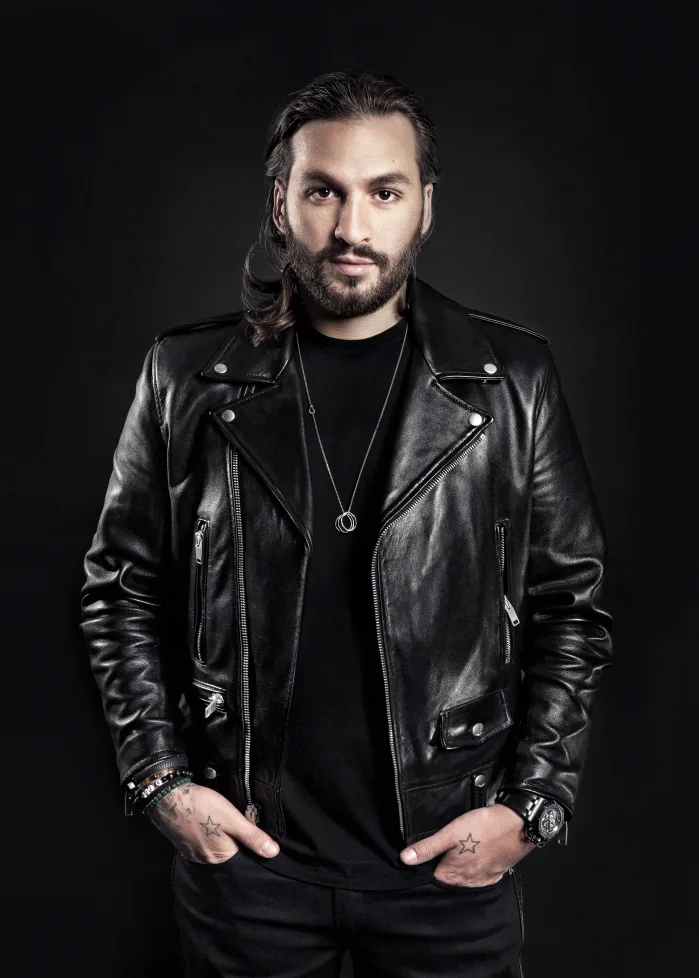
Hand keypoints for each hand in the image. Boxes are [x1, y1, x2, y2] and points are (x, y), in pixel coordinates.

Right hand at [147, 781, 279, 863]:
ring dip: (222, 841)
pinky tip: (210, 827)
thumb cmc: (202, 807)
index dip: (251, 847)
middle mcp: (206, 861)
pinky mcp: (185, 846)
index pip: (243, 859)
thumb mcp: (232, 818)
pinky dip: (210, 839)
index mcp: (221, 857)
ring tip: (225, 825)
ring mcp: (193, 854)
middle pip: (229, 855)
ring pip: (216, 851)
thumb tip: (273, 853)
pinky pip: (203, 847)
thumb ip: (252, 836)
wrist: (167, 798)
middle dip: (237, 844)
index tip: (254, 835)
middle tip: (238, 826)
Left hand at [399, 803, 535, 886]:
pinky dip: (476, 871)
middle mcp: (468, 881)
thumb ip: (428, 847)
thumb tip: (404, 859)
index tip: (427, 855)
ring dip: (460, 871)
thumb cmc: (481, 827)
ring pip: (465, 879)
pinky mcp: (497, 872)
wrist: (516, 825)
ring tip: (458, 855)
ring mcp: (484, 878)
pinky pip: (481, 877)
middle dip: (443, 869)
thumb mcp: (449, 833)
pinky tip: (475, 861)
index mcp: (453, 873)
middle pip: (449, 879)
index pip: (433, 877)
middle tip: (442, 852)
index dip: (428, 866)